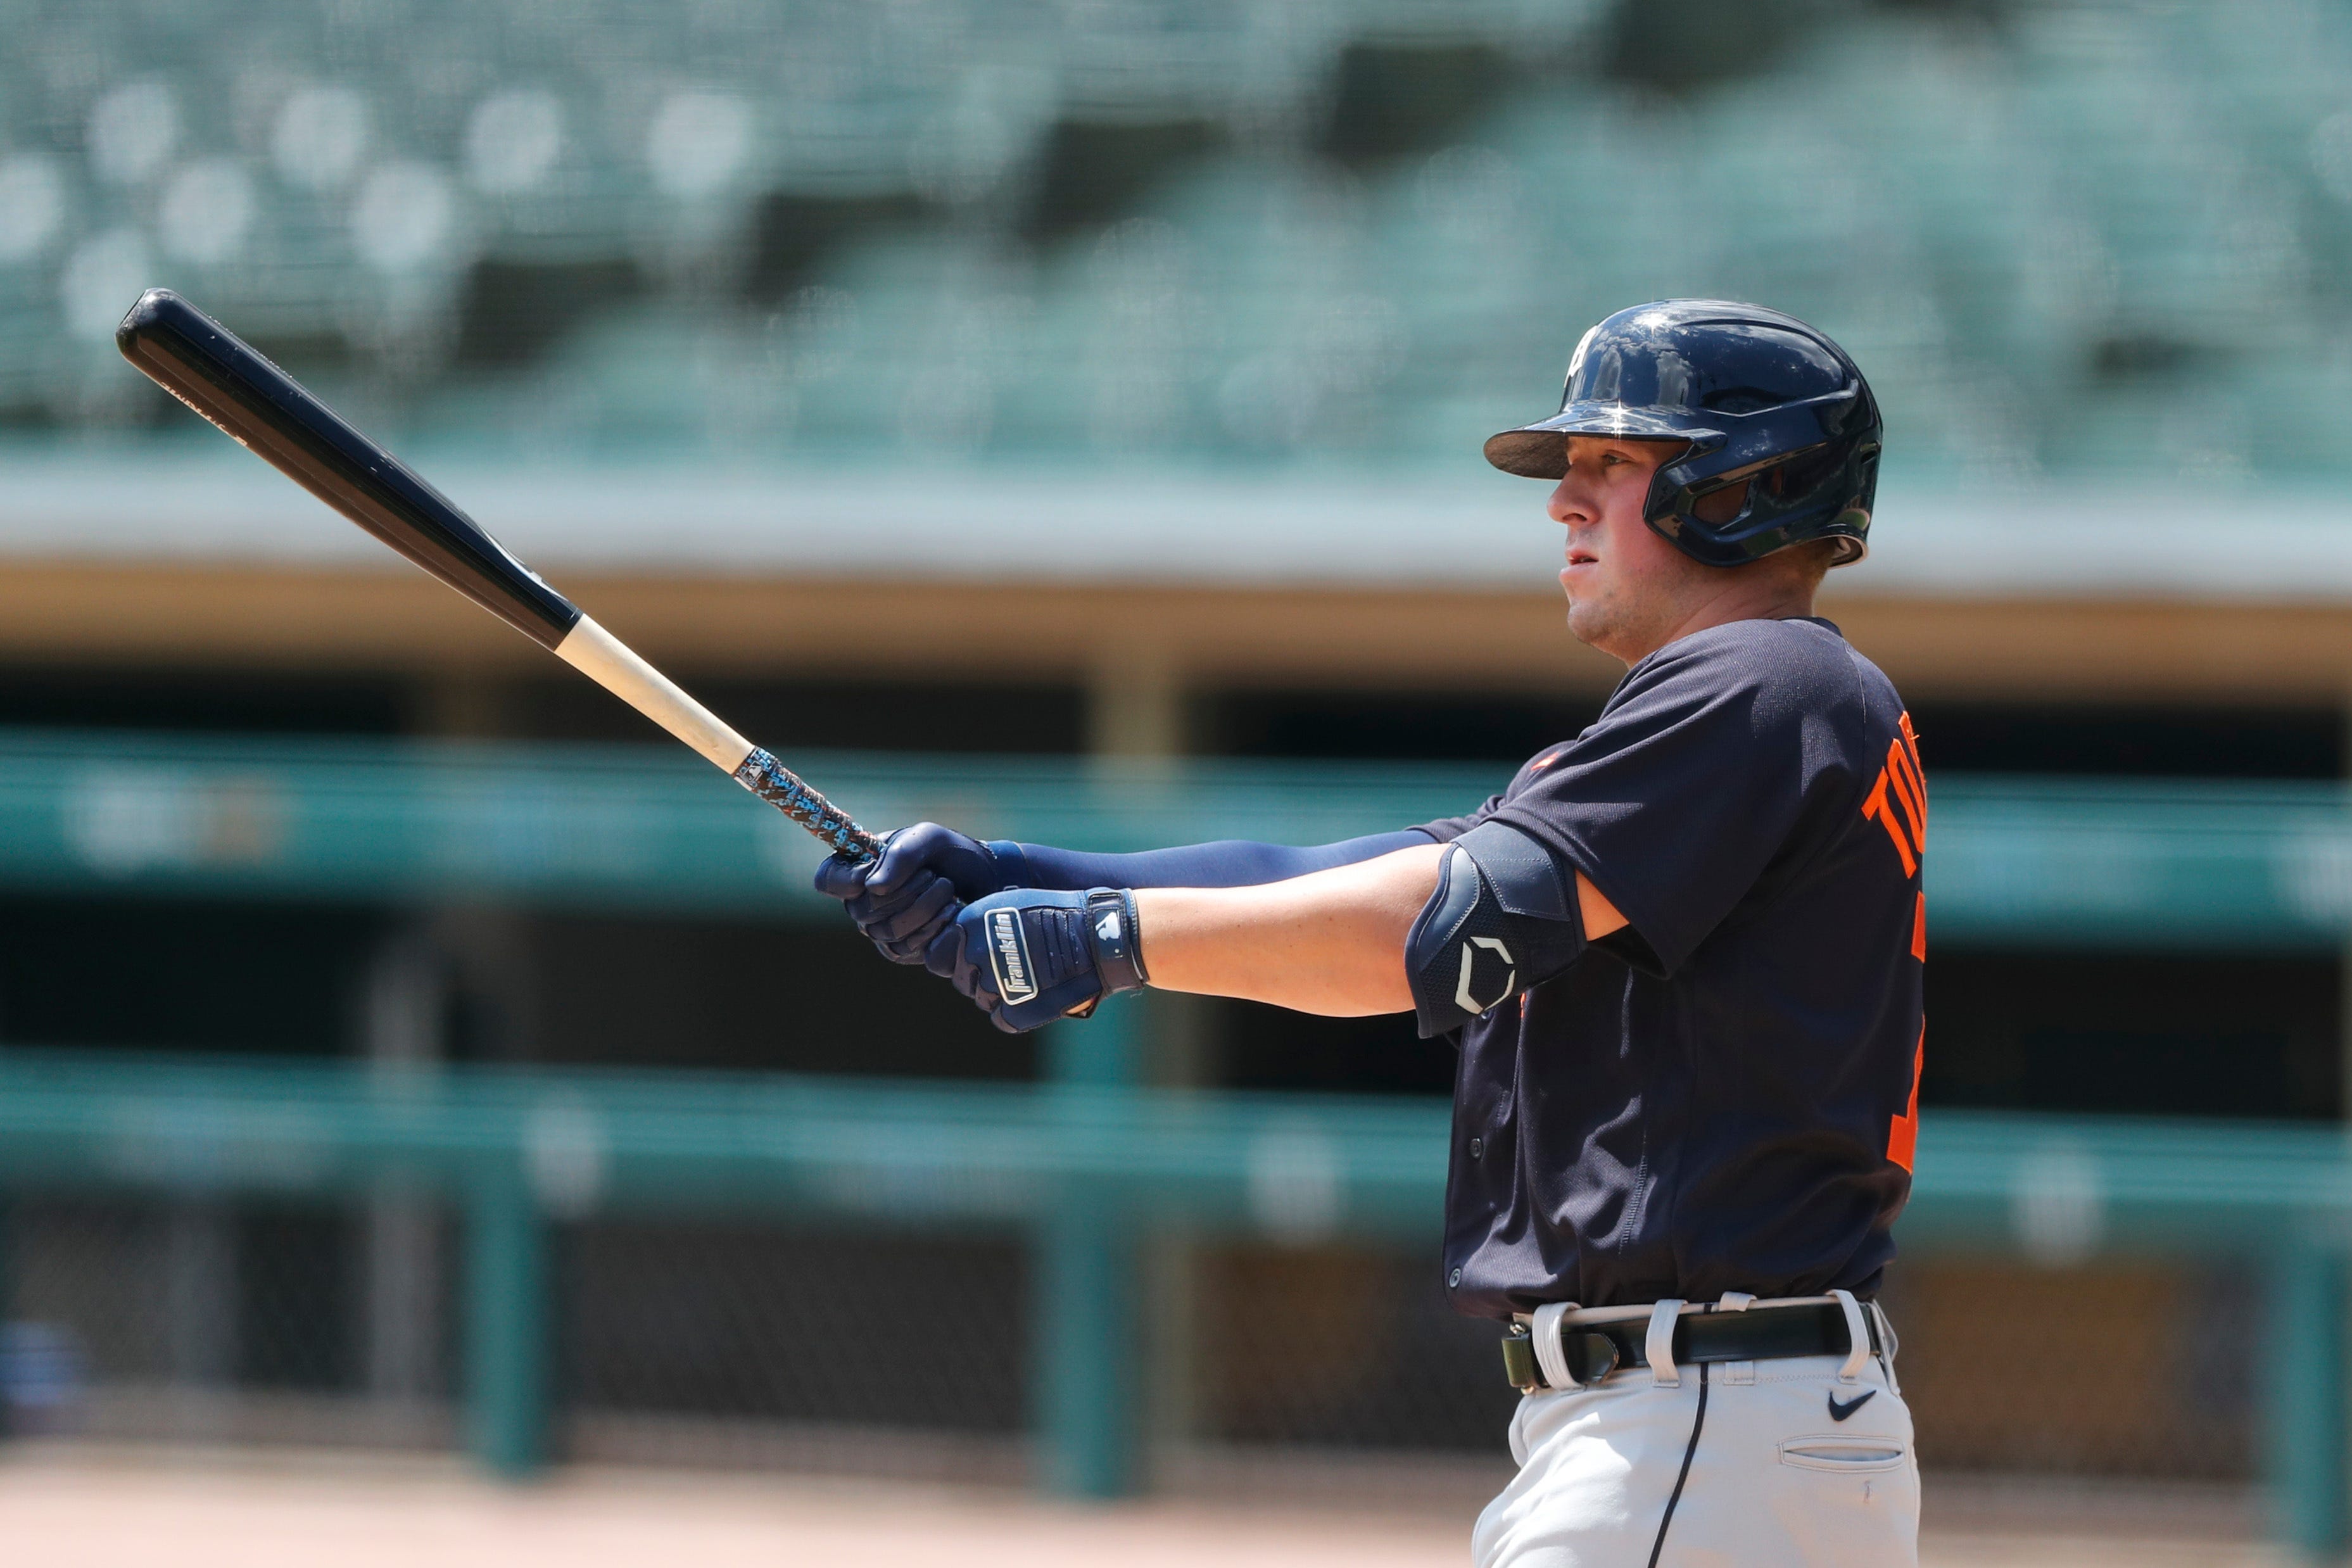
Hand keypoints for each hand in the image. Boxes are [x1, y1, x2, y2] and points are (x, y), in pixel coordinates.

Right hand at [814, 824, 1018, 973]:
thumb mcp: (928, 838)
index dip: (847, 880)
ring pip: (888, 931)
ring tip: (947, 889)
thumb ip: (900, 854)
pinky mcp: (902, 951)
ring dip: (925, 908)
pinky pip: (906, 949)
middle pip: (862, 910)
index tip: (876, 874)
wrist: (985, 879)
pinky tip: (951, 913)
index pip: (827, 879)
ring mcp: (880, 929)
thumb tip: (872, 887)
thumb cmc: (951, 853)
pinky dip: (933, 928)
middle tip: (934, 875)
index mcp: (858, 867)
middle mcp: (862, 901)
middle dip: (906, 891)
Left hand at [953, 887, 1147, 1032]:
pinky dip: (1017, 1012)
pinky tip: (1038, 995)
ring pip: (982, 999)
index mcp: (968, 924)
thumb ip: (979, 924)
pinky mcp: (1013, 1012)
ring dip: (1002, 992)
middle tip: (1015, 966)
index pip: (939, 954)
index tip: (981, 954)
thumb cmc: (1059, 914)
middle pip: (961, 979)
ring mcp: (993, 986)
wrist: (1098, 936)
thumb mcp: (1010, 903)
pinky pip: (1002, 1018)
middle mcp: (974, 954)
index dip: (958, 957)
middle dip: (981, 975)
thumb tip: (958, 941)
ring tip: (1034, 976)